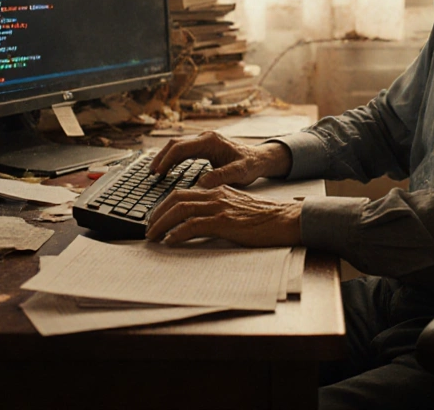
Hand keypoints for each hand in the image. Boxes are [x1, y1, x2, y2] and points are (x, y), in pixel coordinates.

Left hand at [145, 186, 301, 246]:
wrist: (285, 219)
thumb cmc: (265, 218)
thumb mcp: (238, 208)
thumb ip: (219, 209)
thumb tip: (200, 222)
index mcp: (218, 191)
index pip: (183, 193)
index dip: (164, 205)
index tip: (155, 219)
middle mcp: (216, 195)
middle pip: (175, 199)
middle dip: (156, 214)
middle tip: (148, 229)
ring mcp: (219, 207)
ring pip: (180, 210)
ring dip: (161, 224)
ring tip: (153, 237)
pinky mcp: (224, 222)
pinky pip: (193, 226)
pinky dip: (177, 233)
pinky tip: (170, 242)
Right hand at [151, 131, 290, 189]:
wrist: (260, 158)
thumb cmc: (251, 165)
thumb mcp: (239, 173)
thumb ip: (222, 177)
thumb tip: (201, 184)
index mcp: (211, 142)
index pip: (181, 147)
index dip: (167, 159)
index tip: (157, 172)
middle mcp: (206, 137)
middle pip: (176, 143)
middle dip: (161, 157)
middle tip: (151, 173)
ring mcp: (205, 140)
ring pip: (178, 145)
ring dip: (165, 157)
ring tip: (155, 172)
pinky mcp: (205, 146)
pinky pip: (184, 149)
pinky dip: (173, 158)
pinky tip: (168, 170)